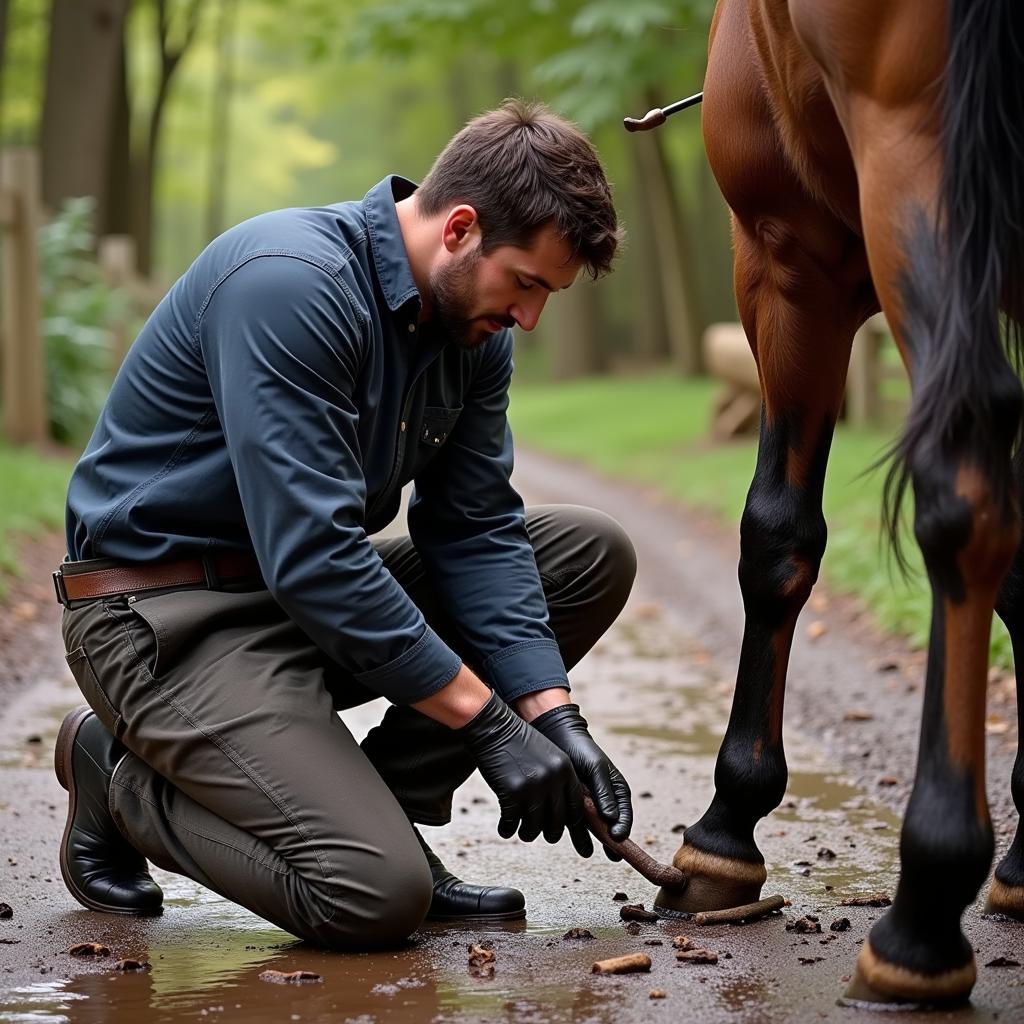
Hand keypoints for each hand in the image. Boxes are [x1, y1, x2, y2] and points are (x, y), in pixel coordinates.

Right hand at [457, 691, 592, 855]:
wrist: (494, 727)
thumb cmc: (518, 744)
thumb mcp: (548, 755)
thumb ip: (557, 779)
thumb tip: (560, 811)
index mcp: (565, 770)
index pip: (575, 808)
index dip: (568, 823)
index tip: (559, 828)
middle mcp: (553, 780)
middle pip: (556, 822)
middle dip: (549, 833)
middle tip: (539, 833)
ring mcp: (533, 787)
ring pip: (534, 827)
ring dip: (527, 833)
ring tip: (521, 832)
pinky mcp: (511, 792)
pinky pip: (512, 823)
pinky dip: (507, 829)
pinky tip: (505, 829)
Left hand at [530, 703, 631, 860]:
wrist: (558, 740)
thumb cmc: (582, 751)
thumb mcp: (596, 768)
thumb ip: (604, 792)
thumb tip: (611, 818)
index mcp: (618, 792)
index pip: (625, 815)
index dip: (623, 828)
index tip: (617, 838)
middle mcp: (606, 801)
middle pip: (612, 827)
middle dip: (611, 841)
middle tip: (612, 855)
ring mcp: (590, 805)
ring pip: (593, 828)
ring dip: (591, 840)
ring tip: (586, 851)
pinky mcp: (573, 806)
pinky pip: (576, 823)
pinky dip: (575, 831)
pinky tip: (571, 838)